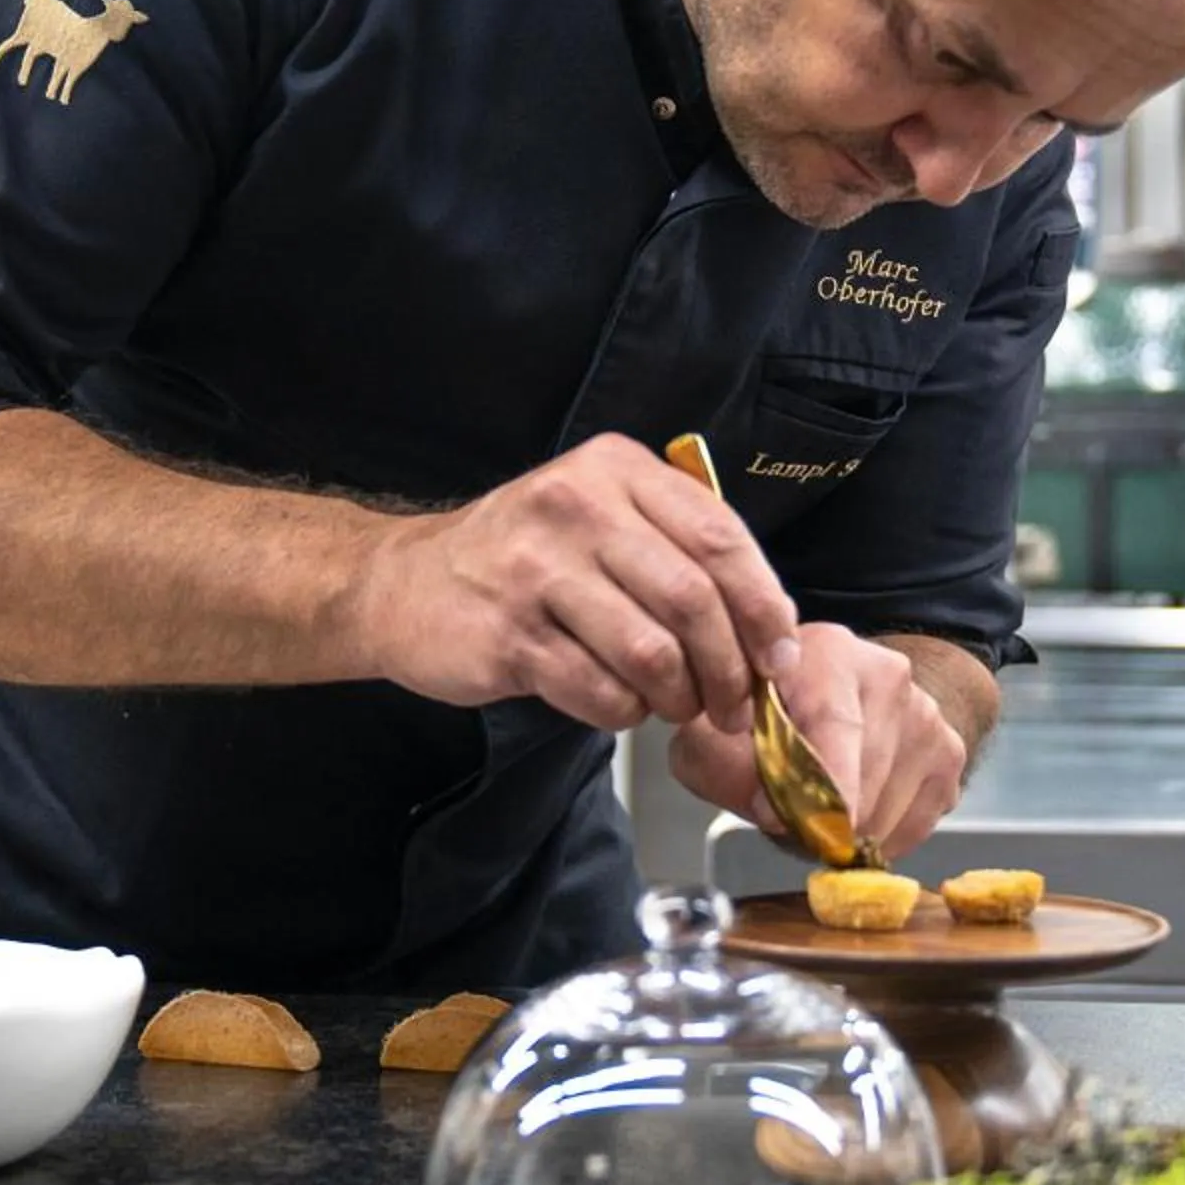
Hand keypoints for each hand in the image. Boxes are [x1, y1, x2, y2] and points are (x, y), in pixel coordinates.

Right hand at [345, 434, 800, 729]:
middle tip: (737, 704)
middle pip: (694, 600)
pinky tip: (619, 705)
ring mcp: (535, 570)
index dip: (765, 605)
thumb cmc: (526, 558)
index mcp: (616, 471)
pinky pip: (599, 691)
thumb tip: (771, 625)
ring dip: (679, 697)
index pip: (721, 537)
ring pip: (652, 653)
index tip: (781, 654)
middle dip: (731, 668)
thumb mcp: (602, 514)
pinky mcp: (506, 634)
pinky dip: (625, 713)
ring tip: (675, 705)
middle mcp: (576, 507)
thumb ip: (680, 547)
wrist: (403, 584)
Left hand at [668, 623, 966, 861]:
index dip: (829, 779)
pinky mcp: (950, 754)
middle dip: (823, 818)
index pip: (836, 722)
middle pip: (864, 776)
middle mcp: (889, 676)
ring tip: (821, 807)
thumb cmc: (767, 714)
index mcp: (827, 654)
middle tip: (789, 818)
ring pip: (888, 810)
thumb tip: (772, 807)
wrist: (839, 693)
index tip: (821, 824)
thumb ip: (723, 764)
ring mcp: (928, 715)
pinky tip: (855, 811)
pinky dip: (880, 836)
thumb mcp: (717, 731)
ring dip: (848, 831)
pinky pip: (915, 825)